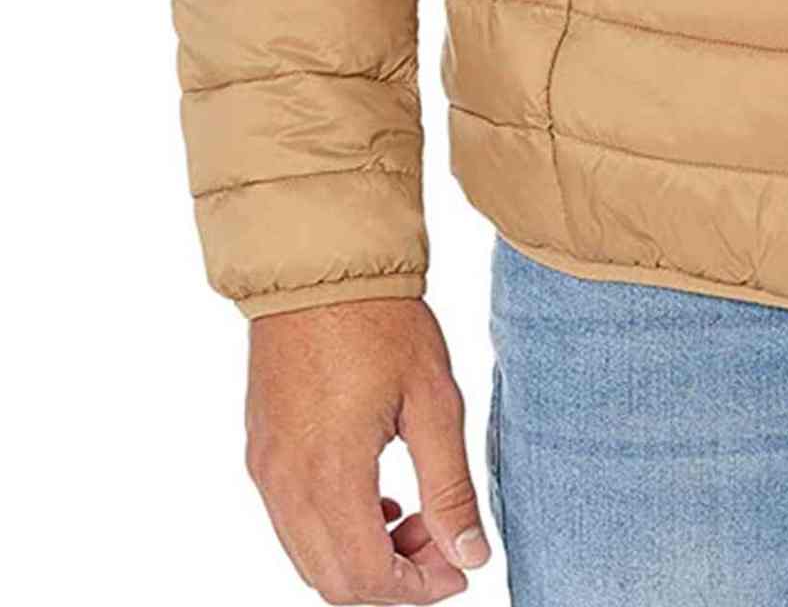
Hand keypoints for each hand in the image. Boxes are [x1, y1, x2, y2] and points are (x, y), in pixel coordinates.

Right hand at [245, 299, 490, 604]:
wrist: (321, 269)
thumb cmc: (381, 323)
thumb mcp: (434, 402)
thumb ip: (449, 488)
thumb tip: (470, 555)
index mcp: (331, 472)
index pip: (369, 577)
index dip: (420, 589)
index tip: (458, 567)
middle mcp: (285, 480)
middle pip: (333, 579)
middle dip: (393, 579)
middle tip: (439, 539)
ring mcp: (266, 465)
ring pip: (308, 555)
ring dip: (362, 555)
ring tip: (411, 513)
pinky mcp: (260, 447)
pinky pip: (290, 519)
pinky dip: (332, 529)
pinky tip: (373, 493)